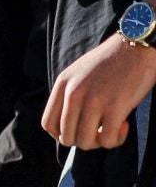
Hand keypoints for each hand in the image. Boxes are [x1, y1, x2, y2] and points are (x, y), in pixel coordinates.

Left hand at [42, 32, 155, 148]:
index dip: (62, 134)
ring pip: (85, 142)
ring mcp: (93, 101)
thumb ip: (71, 94)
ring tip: (112, 128)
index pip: (48, 124)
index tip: (79, 130)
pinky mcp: (115, 107)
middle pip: (66, 137)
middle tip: (100, 130)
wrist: (138, 45)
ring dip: (100, 142)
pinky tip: (124, 125)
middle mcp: (73, 94)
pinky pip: (107, 140)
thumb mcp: (80, 73)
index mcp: (62, 85)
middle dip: (83, 140)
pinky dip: (115, 140)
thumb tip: (71, 124)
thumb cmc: (113, 60)